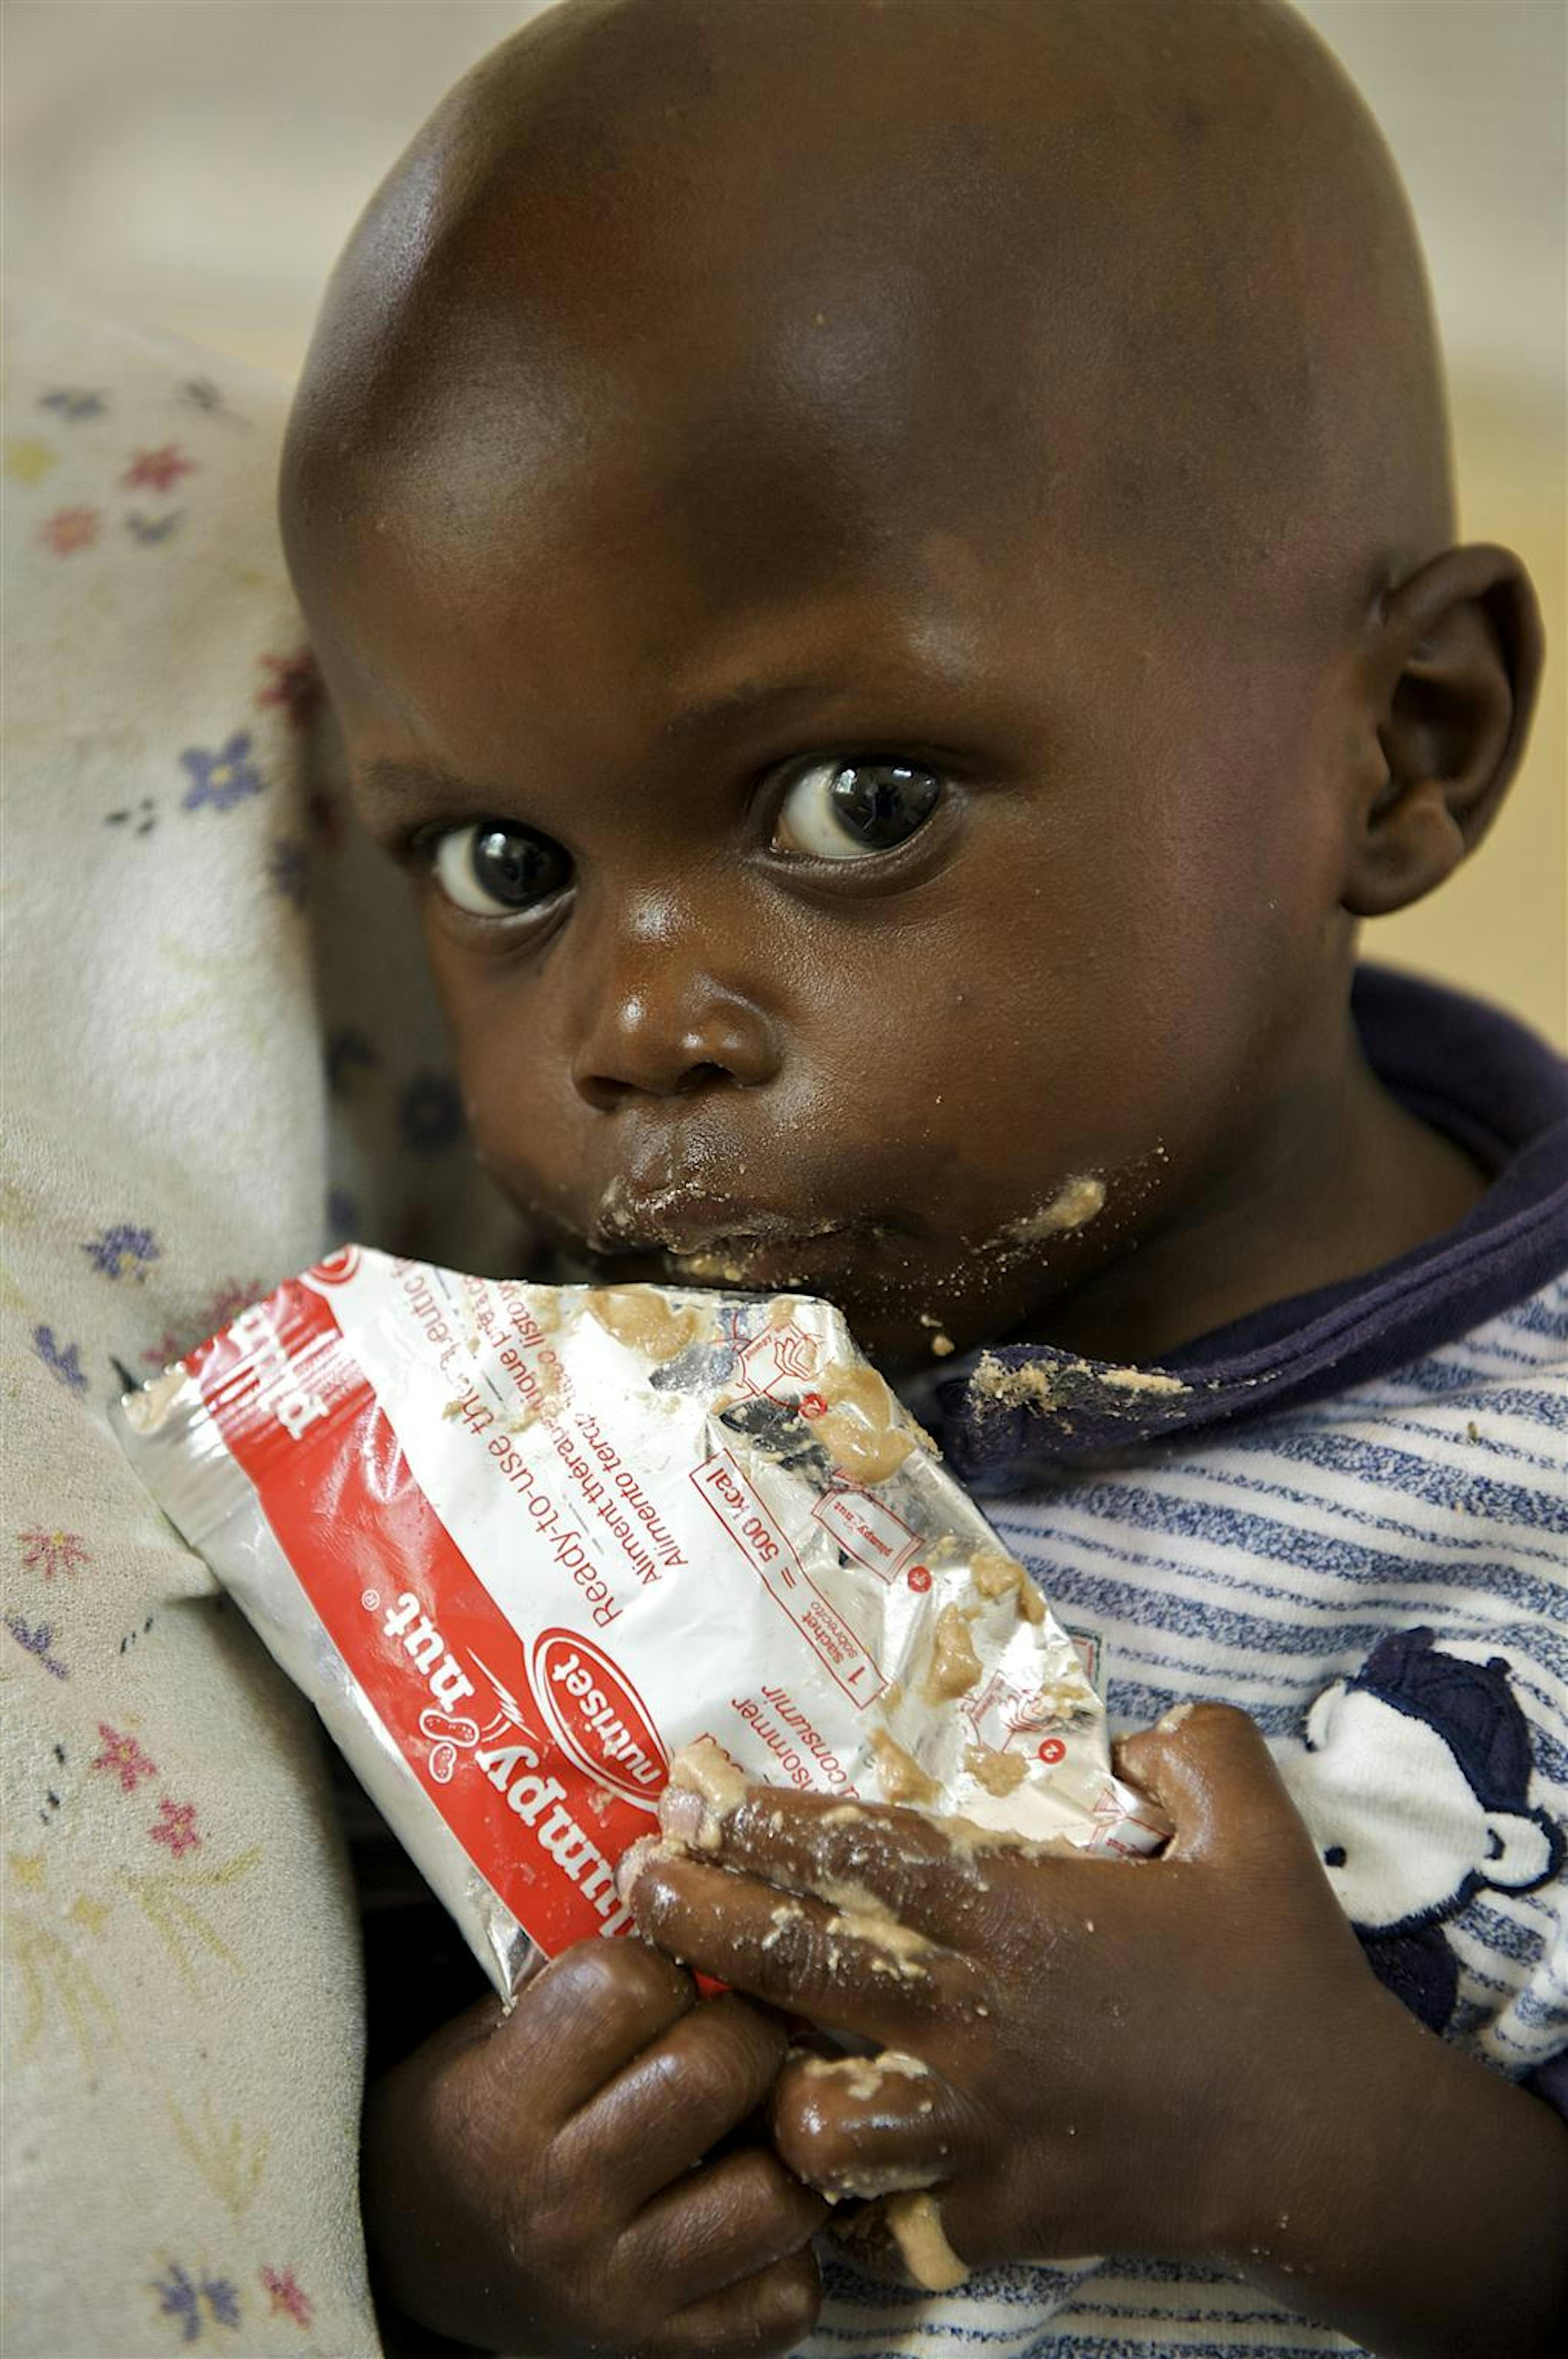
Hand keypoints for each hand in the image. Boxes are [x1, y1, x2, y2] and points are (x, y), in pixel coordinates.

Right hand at [362, 1938, 827, 2357]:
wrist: (419, 2262)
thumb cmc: (471, 2117)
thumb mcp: (486, 2032)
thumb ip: (581, 1980)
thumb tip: (711, 1912)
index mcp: (500, 2110)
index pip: (621, 1986)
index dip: (659, 1962)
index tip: (661, 1975)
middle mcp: (558, 2205)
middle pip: (714, 2074)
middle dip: (746, 2031)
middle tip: (735, 2031)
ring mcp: (618, 2291)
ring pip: (775, 2193)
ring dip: (784, 2145)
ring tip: (756, 2122)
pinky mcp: (666, 2352)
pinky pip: (786, 2296)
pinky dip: (788, 2251)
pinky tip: (749, 2211)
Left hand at [625, 1707, 1567, 2358]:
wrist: (1333, 2140)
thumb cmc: (1287, 1977)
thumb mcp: (1253, 1823)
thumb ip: (1192, 1750)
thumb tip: (1136, 1731)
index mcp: (1023, 1915)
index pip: (866, 1855)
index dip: (771, 1824)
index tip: (699, 1801)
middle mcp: (982, 2018)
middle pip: (806, 1964)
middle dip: (706, 1921)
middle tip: (637, 1890)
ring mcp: (984, 2127)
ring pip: (821, 2118)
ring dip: (768, 2089)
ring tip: (725, 2062)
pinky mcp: (1003, 2219)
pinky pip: (881, 2225)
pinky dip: (841, 2209)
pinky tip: (814, 2182)